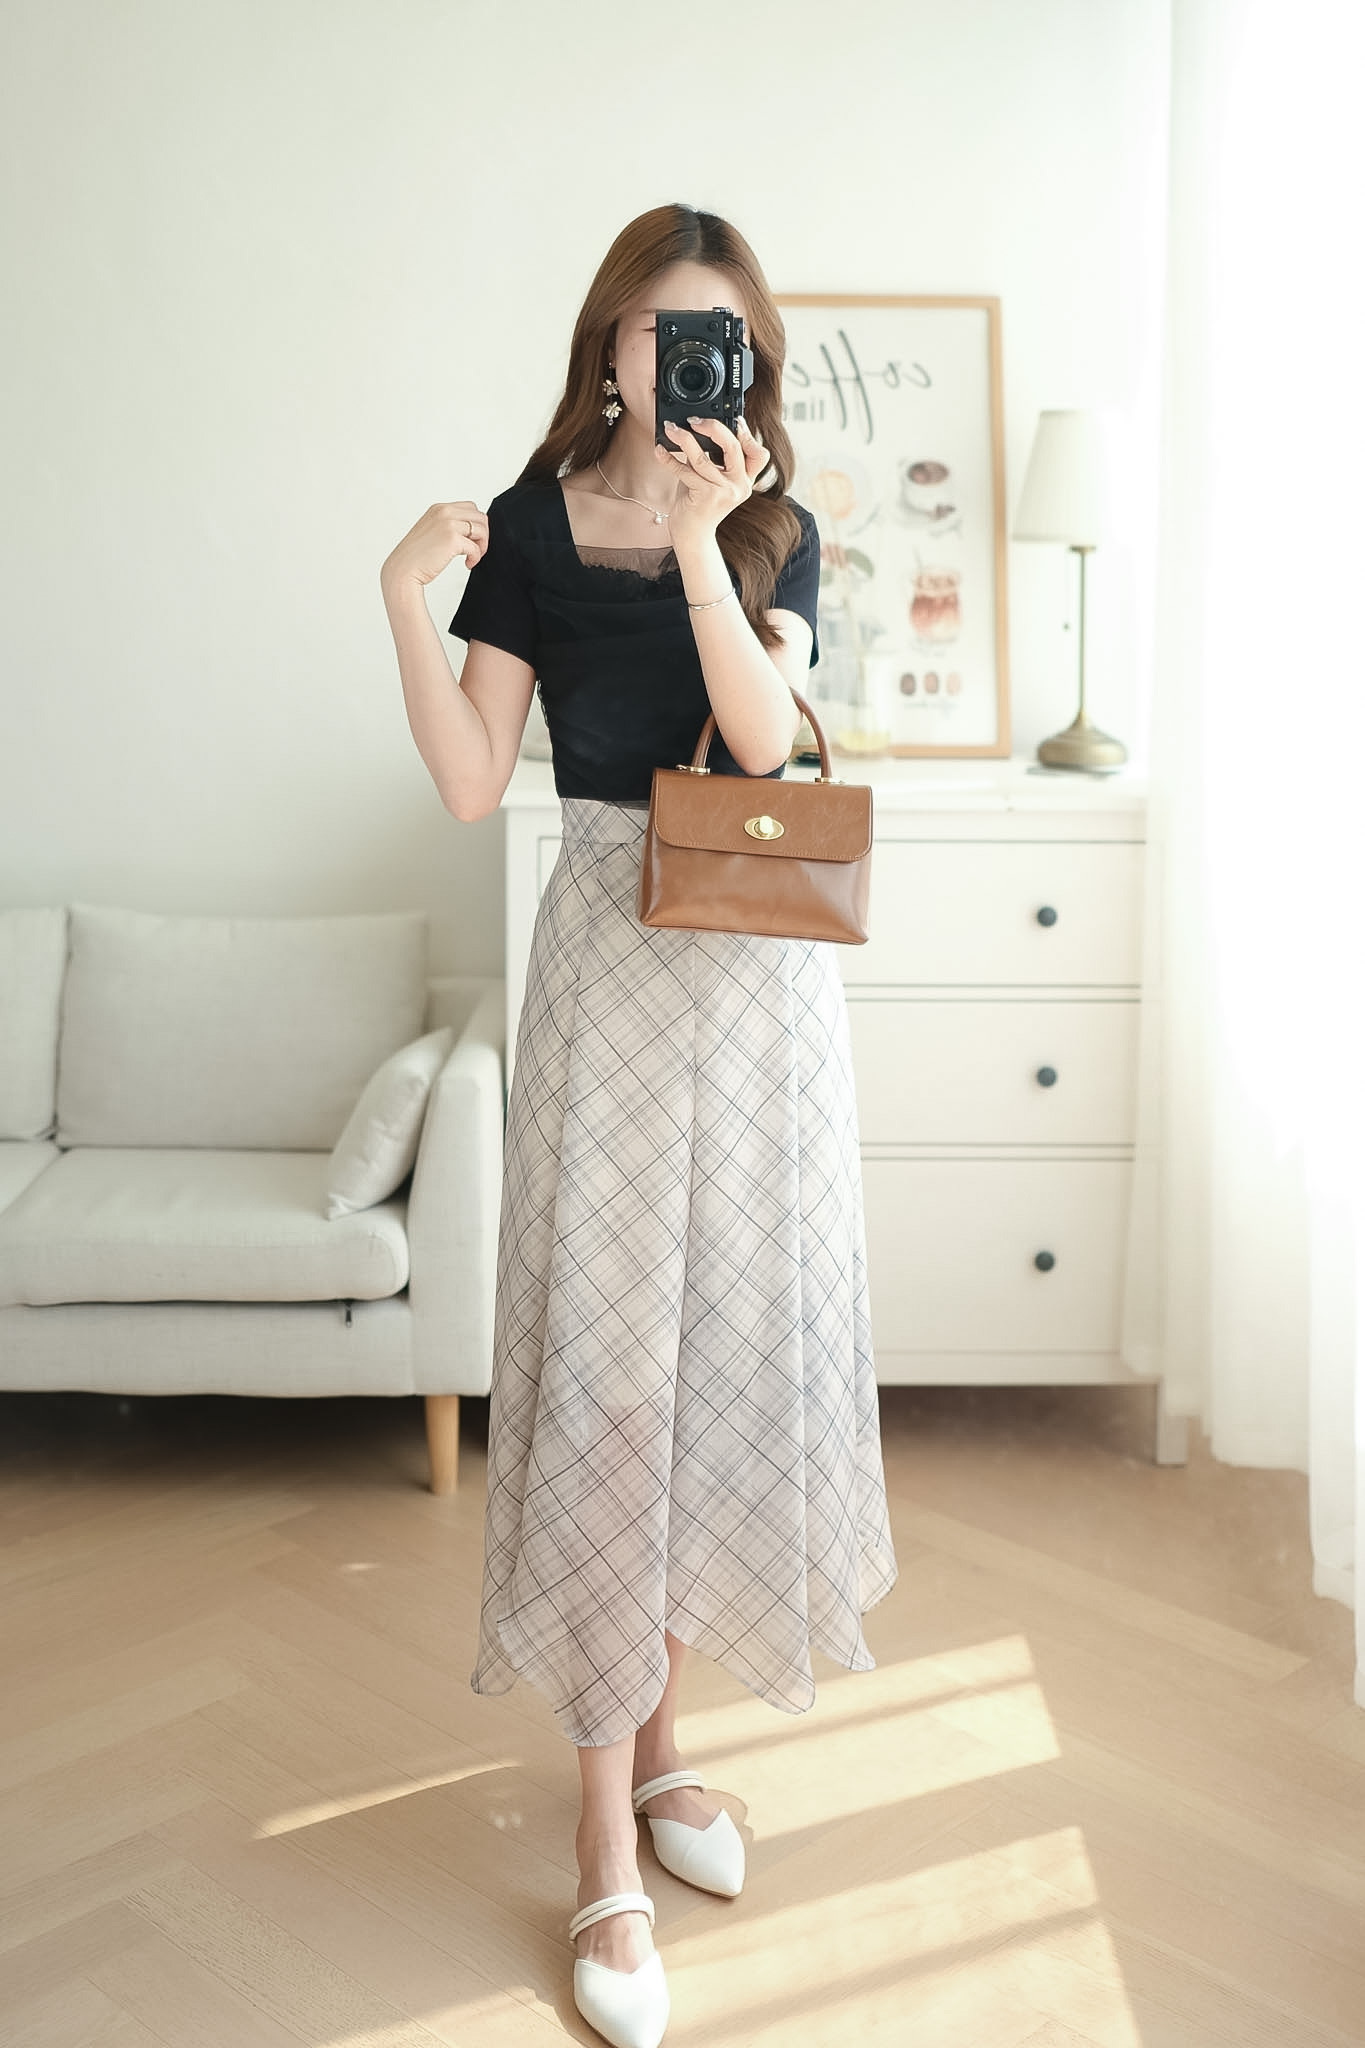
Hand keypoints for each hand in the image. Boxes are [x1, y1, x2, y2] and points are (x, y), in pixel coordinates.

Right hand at [381, 501, 488, 591]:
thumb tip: (472, 530)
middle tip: (477, 550)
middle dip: (483, 535)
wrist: (402, 569)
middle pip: (479, 516)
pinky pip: (476, 547)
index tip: (473, 540)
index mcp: (439, 509)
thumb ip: (448, 526)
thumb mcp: (432, 532)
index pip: (470, 507)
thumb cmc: (415, 556)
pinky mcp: (452, 539)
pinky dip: (476, 558)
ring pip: (481, 529)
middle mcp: (444, 512)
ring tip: (472, 557)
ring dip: (482, 546)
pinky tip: (467, 564)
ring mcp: (448, 523)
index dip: (476, 525)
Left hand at [655, 415, 768, 550]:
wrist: (692, 535)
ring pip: (703, 458)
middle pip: (733, 447)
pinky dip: (669, 459)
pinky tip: (660, 451)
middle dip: (713, 427)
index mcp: (745, 480)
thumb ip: (711, 457)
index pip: (759, 454)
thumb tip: (697, 429)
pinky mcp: (705, 497)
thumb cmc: (700, 504)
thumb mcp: (711, 478)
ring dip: (684, 439)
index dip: (748, 434)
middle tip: (694, 420)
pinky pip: (685, 471)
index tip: (734, 419)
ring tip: (671, 429)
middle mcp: (739, 486)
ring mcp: (723, 492)